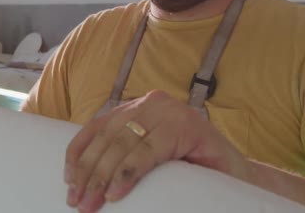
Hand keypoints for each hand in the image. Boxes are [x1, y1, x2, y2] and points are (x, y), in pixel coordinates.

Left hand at [64, 90, 251, 212]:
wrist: (236, 177)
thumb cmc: (188, 169)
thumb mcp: (147, 157)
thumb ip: (124, 153)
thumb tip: (82, 177)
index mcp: (140, 107)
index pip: (98, 127)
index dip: (79, 154)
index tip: (68, 182)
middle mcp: (153, 102)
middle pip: (108, 137)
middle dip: (89, 172)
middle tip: (79, 203)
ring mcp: (171, 111)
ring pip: (124, 144)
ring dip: (103, 176)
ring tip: (93, 203)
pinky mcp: (187, 126)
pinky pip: (148, 151)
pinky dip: (129, 172)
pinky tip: (116, 191)